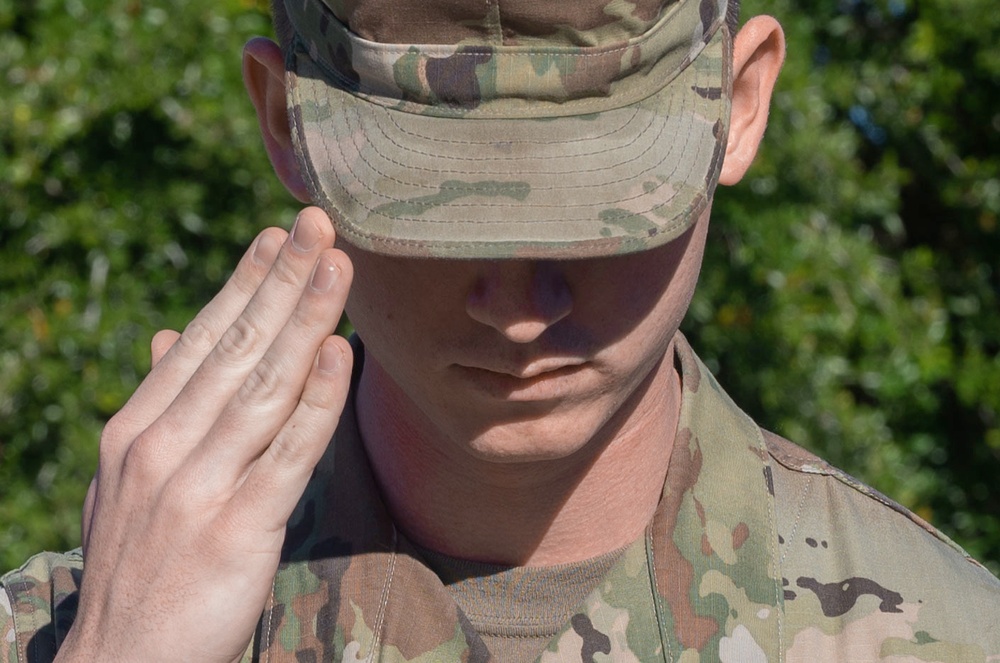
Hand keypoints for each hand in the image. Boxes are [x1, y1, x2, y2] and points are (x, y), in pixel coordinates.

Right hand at [65, 207, 353, 661]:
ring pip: (264, 385)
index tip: (276, 236)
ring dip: (307, 319)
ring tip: (339, 265)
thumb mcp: (126, 480)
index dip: (243, 284)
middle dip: (281, 280)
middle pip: (236, 348)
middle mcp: (164, 447)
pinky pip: (288, 452)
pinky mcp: (237, 529)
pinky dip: (318, 400)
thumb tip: (173, 334)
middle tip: (318, 223)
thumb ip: (159, 407)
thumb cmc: (137, 565)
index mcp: (137, 430)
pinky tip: (343, 353)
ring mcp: (198, 487)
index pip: (201, 339)